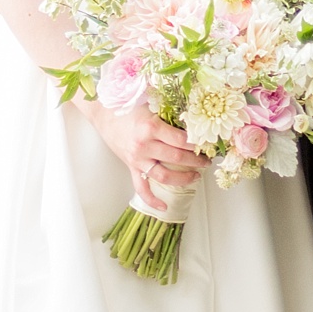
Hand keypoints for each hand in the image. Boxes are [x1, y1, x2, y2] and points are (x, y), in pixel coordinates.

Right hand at [80, 100, 205, 211]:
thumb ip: (170, 113)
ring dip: (184, 179)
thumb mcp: (152, 105)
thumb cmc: (129, 107)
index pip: (181, 140)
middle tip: (207, 160)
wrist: (104, 114)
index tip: (207, 144)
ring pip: (164, 176)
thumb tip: (194, 120)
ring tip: (197, 176)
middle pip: (177, 158)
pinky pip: (141, 188)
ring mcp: (137, 159)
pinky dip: (152, 199)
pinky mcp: (131, 167)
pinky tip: (164, 206)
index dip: (197, 144)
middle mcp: (144, 146)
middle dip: (196, 161)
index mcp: (151, 128)